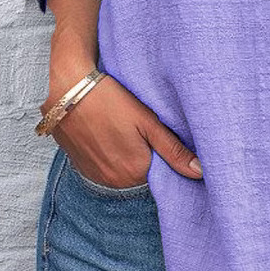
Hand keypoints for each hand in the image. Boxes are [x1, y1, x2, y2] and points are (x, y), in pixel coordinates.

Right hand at [40, 74, 202, 188]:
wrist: (69, 89)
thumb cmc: (112, 100)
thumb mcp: (148, 123)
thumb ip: (174, 151)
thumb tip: (201, 173)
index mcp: (135, 172)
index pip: (161, 173)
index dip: (164, 156)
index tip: (160, 137)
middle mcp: (114, 181)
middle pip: (141, 173)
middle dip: (145, 156)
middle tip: (141, 130)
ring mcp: (95, 176)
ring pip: (122, 171)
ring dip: (126, 156)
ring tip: (123, 130)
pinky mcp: (80, 167)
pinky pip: (103, 168)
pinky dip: (109, 155)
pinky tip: (109, 134)